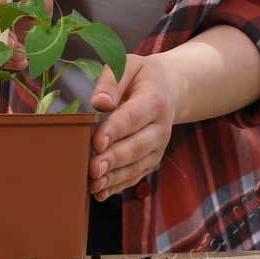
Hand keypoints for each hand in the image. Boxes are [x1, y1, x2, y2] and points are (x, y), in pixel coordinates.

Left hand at [87, 54, 175, 200]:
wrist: (167, 90)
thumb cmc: (140, 77)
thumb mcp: (128, 66)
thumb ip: (112, 81)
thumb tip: (100, 103)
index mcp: (155, 101)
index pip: (133, 118)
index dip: (115, 131)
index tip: (96, 142)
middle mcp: (160, 128)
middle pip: (136, 146)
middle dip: (114, 159)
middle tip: (93, 168)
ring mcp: (157, 147)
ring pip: (137, 166)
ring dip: (115, 177)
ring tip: (94, 184)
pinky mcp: (151, 160)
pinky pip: (136, 175)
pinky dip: (119, 185)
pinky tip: (101, 191)